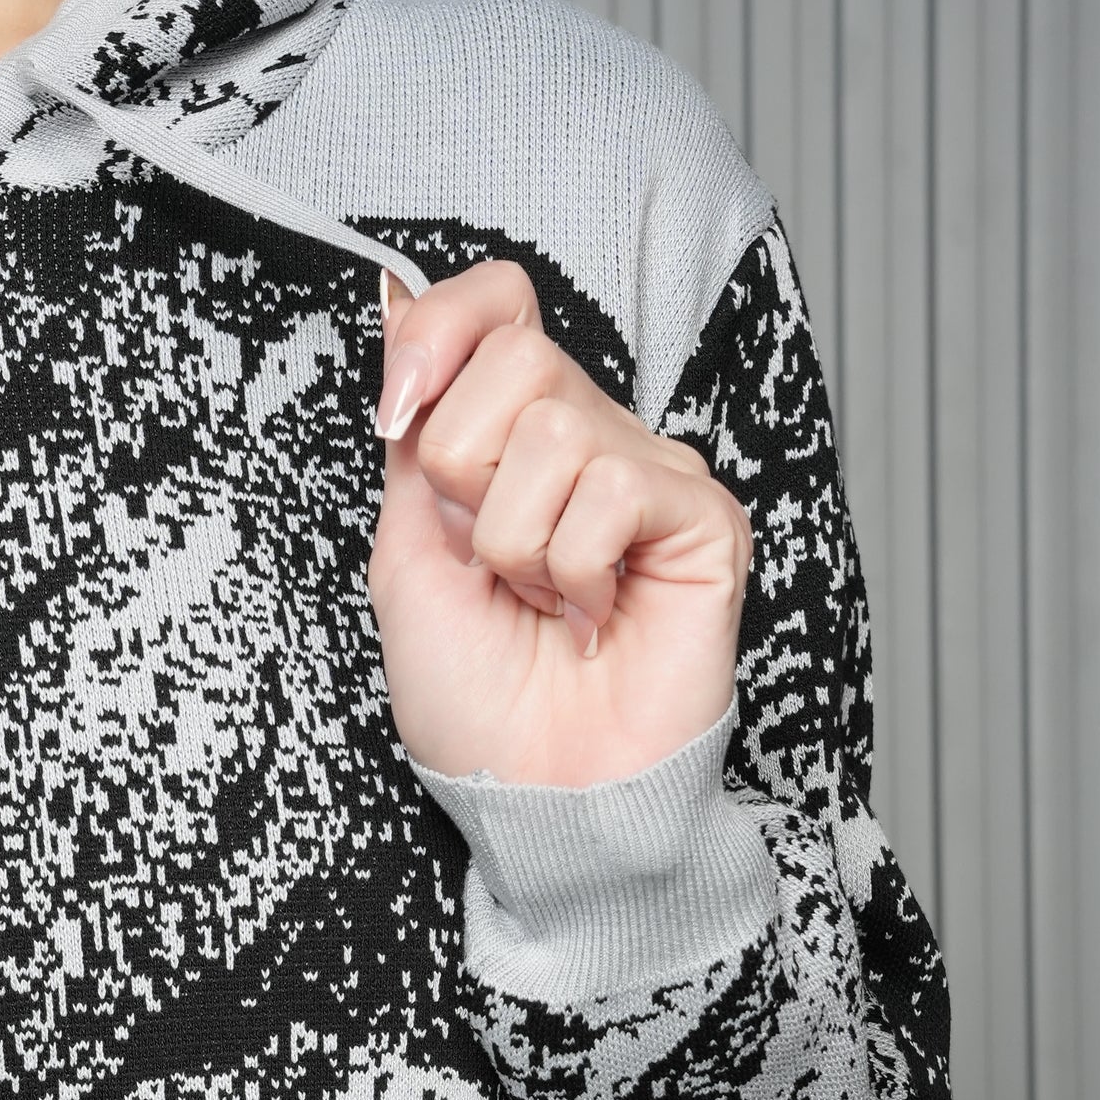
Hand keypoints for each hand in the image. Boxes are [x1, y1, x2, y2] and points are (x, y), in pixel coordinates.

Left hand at [366, 261, 750, 789]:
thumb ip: (413, 438)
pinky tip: (592, 616)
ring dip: (519, 541)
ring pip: (557, 431)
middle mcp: (586, 444)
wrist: (534, 794)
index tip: (398, 416)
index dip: (439, 332)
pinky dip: (576, 566)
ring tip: (542, 604)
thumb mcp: (406, 556)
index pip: (495, 304)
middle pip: (515, 357)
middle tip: (492, 563)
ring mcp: (649, 477)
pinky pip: (617, 487)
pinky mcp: (701, 518)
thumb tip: (398, 306)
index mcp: (513, 442)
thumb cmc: (476, 702)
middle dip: (467, 475)